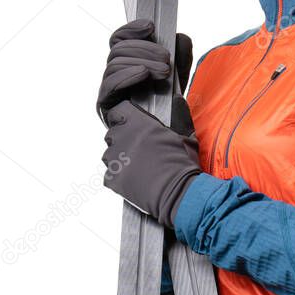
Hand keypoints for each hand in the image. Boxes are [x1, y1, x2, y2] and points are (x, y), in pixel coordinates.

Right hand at [96, 19, 192, 123]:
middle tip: (166, 58)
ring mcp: (109, 90)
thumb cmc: (170, 107)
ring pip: (114, 62)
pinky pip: (110, 83)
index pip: (120, 39)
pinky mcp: (106, 105)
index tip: (151, 26)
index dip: (132, 29)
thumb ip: (181, 54)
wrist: (169, 136)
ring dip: (142, 62)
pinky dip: (128, 74)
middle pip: (118, 48)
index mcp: (128, 63)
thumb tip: (180, 37)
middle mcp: (115, 75)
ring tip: (164, 72)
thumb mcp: (180, 75)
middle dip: (144, 48)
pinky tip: (143, 73)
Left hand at [101, 94, 201, 226]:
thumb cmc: (182, 163)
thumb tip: (177, 101)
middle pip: (113, 134)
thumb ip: (178, 115)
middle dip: (122, 139)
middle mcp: (121, 138)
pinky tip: (135, 180)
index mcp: (138, 123)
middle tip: (139, 149)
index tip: (129, 122)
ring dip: (120, 159)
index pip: (118, 111)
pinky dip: (119, 178)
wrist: (178, 193)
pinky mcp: (112, 179)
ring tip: (138, 167)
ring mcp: (114, 159)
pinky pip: (110, 175)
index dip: (123, 117)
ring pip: (110, 155)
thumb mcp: (185, 134)